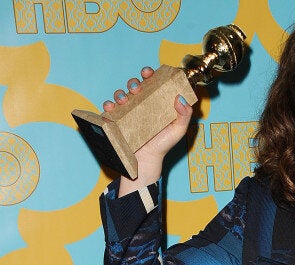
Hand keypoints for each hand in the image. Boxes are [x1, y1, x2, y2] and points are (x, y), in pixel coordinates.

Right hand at [103, 67, 193, 195]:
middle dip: (134, 82)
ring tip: (125, 100)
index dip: (150, 74)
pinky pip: (109, 109)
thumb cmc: (164, 145)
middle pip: (135, 85)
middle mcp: (141, 104)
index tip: (149, 72)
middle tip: (137, 87)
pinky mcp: (116, 120)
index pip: (152, 83)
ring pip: (121, 94)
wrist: (147, 160)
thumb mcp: (179, 130)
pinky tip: (112, 107)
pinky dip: (108, 105)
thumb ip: (185, 114)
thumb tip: (181, 97)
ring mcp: (128, 111)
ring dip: (121, 93)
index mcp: (156, 102)